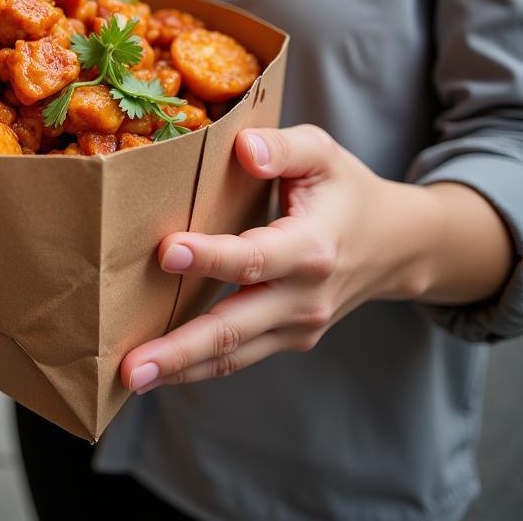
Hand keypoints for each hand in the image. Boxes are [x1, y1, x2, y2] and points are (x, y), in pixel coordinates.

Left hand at [120, 124, 432, 393]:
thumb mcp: (323, 152)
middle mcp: (305, 297)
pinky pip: (237, 357)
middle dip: (180, 349)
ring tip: (131, 377)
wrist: (395, 245)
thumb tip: (244, 148)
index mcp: (312, 248)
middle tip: (130, 365)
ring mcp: (296, 327)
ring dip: (180, 369)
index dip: (210, 257)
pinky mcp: (286, 339)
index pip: (254, 258)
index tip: (166, 251)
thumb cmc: (344, 190)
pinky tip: (157, 370)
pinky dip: (196, 367)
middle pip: (234, 329)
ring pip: (232, 355)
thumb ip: (283, 147)